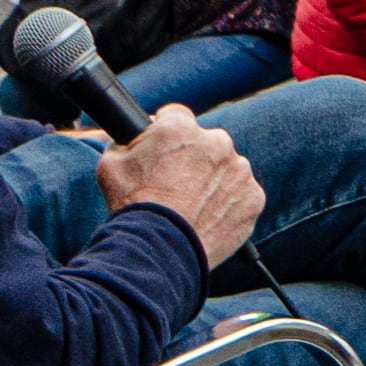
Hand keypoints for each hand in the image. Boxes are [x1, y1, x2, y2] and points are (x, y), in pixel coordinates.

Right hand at [96, 103, 262, 265]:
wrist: (161, 250)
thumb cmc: (133, 207)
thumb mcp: (111, 164)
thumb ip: (125, 142)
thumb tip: (131, 137)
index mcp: (181, 128)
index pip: (176, 115)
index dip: (167, 133)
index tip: (165, 149)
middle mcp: (217, 142)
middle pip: (206, 142)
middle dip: (194, 158)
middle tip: (177, 184)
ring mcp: (240, 171)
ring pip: (227, 169)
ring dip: (214, 181)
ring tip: (192, 206)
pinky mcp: (254, 198)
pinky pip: (242, 195)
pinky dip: (230, 204)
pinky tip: (208, 218)